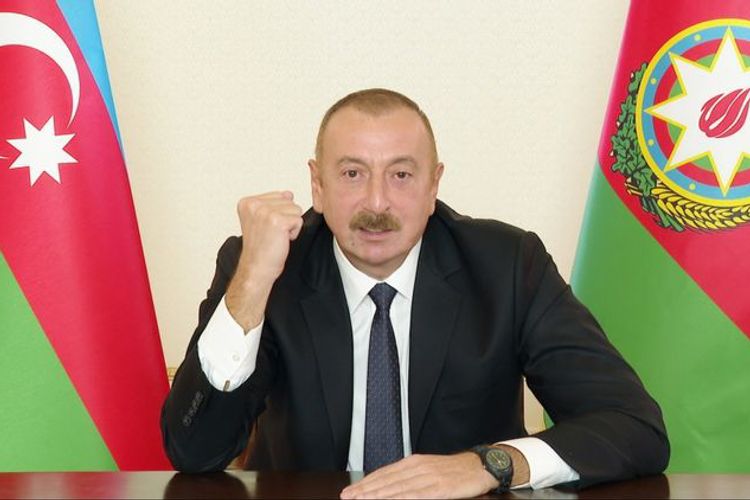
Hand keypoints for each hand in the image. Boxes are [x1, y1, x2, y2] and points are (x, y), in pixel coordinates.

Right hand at [225, 191, 302, 330]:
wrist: (257, 268)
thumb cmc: (260, 248)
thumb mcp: (262, 220)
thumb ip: (273, 204)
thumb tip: (289, 193)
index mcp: (247, 202)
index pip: (279, 195)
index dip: (278, 213)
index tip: (266, 228)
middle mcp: (254, 204)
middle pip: (289, 201)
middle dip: (286, 218)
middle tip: (272, 233)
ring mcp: (265, 212)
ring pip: (295, 209)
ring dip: (290, 225)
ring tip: (276, 236)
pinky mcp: (278, 221)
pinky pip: (299, 220)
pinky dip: (294, 232)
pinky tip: (281, 240)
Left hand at [340, 452, 498, 498]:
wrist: (479, 466)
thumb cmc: (454, 470)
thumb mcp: (427, 468)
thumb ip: (408, 476)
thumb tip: (387, 485)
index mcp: (413, 462)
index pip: (383, 474)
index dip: (365, 483)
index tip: (351, 491)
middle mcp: (418, 467)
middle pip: (386, 481)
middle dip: (365, 491)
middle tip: (348, 497)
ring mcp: (429, 478)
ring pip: (398, 488)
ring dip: (378, 495)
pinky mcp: (441, 489)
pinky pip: (417, 495)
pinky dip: (402, 499)